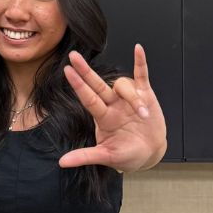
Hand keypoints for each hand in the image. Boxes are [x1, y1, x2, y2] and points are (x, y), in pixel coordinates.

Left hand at [59, 44, 166, 172]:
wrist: (150, 153)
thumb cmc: (126, 155)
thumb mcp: (106, 157)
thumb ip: (86, 156)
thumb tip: (62, 163)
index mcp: (103, 117)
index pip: (88, 98)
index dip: (79, 85)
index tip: (67, 71)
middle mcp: (113, 104)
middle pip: (97, 84)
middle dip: (86, 71)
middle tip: (73, 56)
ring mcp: (128, 99)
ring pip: (124, 86)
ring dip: (134, 98)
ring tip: (143, 114)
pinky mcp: (146, 95)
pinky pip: (142, 75)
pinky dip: (141, 62)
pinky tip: (138, 49)